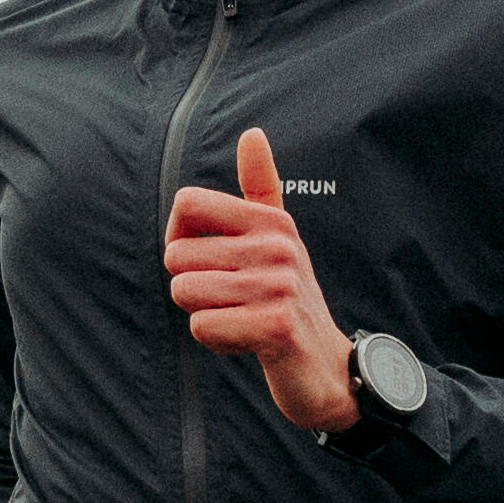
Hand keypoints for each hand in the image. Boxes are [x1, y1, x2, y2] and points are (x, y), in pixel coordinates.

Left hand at [162, 128, 358, 430]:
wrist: (327, 369)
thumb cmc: (289, 300)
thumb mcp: (279, 239)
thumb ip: (262, 188)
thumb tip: (252, 133)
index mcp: (272, 221)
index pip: (187, 203)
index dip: (179, 237)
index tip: (206, 260)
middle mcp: (278, 247)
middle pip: (176, 255)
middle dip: (191, 287)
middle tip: (232, 301)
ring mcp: (279, 287)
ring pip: (185, 293)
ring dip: (204, 315)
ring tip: (242, 320)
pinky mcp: (275, 327)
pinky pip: (202, 327)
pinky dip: (216, 341)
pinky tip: (248, 342)